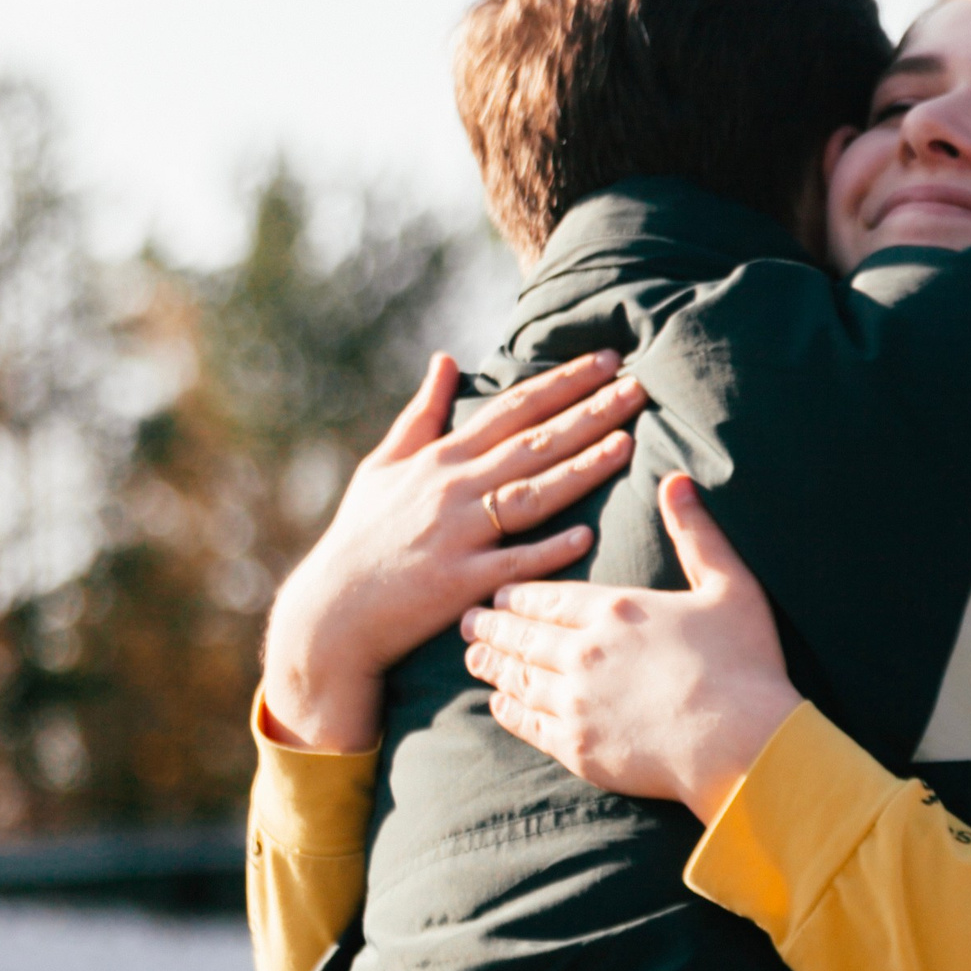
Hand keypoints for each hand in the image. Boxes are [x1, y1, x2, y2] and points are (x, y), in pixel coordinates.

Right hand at [260, 350, 647, 750]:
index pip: (514, 409)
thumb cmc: (362, 535)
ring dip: (580, 468)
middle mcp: (453, 488)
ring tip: (627, 444)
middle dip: (589, 412)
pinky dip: (547, 549)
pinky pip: (512, 562)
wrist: (332, 611)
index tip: (608, 360)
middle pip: (533, 443)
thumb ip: (422, 413)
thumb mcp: (383, 465)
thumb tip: (445, 360)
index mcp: (441, 457)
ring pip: (530, 494)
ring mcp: (458, 534)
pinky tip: (586, 535)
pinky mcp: (459, 582)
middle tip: (639, 387)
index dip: (563, 381)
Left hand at [461, 474, 802, 819]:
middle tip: (467, 620)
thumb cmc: (745, 662)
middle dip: (490, 625)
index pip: (547, 597)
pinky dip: (506, 710)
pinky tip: (498, 704)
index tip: (499, 593)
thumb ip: (698, 533)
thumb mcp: (730, 586)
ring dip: (490, 664)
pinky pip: (526, 723)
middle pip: (520, 634)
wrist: (742, 742)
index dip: (518, 595)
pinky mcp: (577, 746)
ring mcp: (574, 701)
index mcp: (614, 609)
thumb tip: (675, 480)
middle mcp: (582, 651)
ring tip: (471, 656)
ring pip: (515, 676)